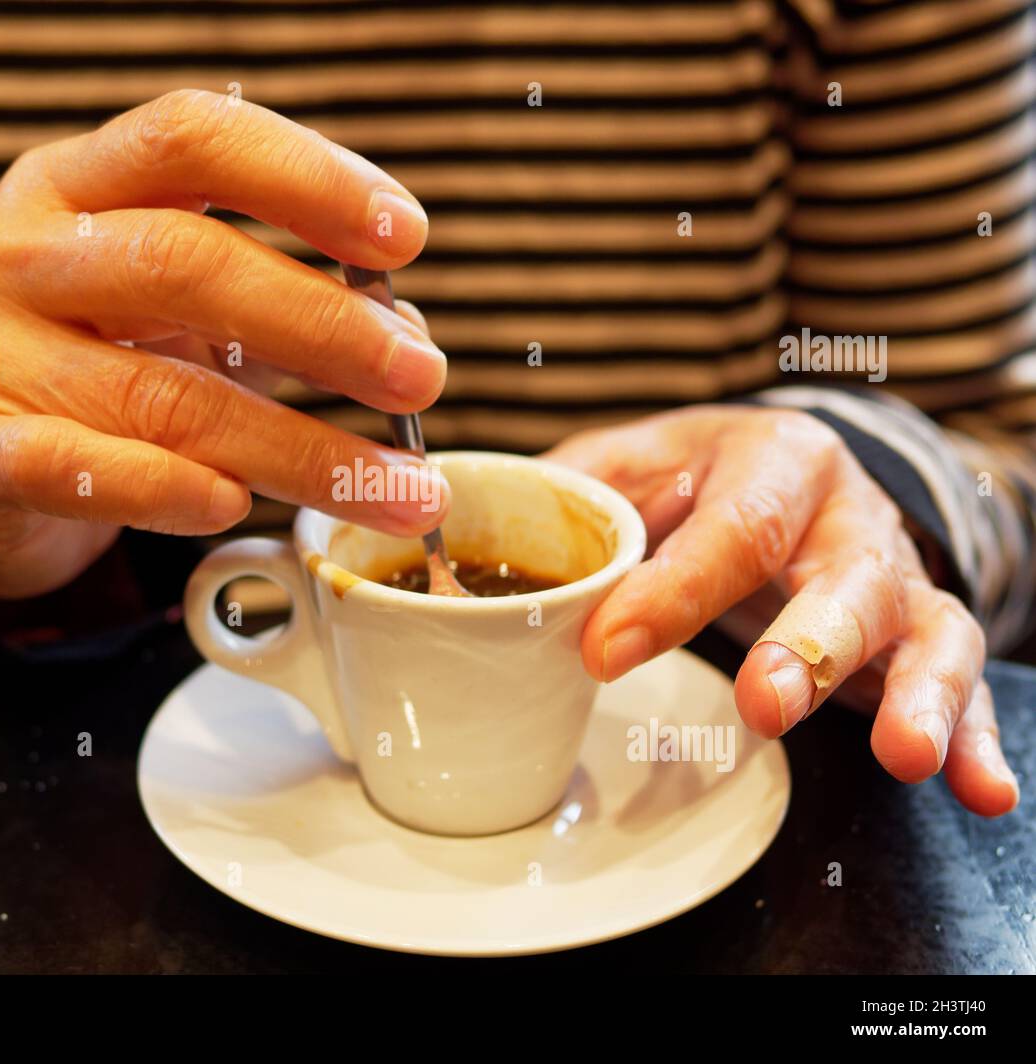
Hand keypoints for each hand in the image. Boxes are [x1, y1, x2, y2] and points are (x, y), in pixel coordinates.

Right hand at [0, 89, 448, 598]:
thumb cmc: (101, 367)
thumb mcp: (178, 311)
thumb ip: (275, 306)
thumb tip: (407, 336)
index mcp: (75, 185)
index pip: (191, 140)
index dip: (306, 178)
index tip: (405, 237)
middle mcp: (16, 252)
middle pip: (183, 262)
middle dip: (324, 325)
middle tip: (420, 379)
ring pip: (159, 392)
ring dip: (299, 447)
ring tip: (397, 488)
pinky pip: (74, 469)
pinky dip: (165, 489)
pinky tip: (236, 504)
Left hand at [545, 406, 1018, 816]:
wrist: (781, 466)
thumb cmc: (689, 476)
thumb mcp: (625, 466)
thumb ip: (571, 506)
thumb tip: (481, 561)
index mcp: (770, 460)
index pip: (730, 528)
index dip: (672, 592)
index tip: (607, 652)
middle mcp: (845, 513)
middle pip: (846, 576)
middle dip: (809, 646)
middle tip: (766, 704)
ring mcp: (893, 574)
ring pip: (925, 628)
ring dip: (916, 695)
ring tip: (903, 757)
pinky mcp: (919, 630)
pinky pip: (961, 679)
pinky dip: (974, 736)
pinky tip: (980, 790)